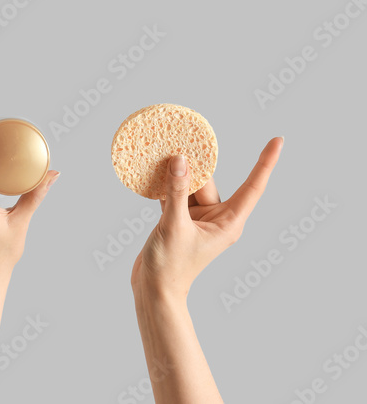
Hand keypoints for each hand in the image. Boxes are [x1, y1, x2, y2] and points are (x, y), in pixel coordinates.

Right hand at [131, 137, 283, 299]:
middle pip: (210, 182)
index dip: (265, 162)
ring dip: (175, 176)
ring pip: (190, 186)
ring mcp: (198, 219)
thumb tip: (180, 160)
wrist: (154, 289)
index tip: (277, 140)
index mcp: (229, 223)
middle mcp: (217, 219)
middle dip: (194, 167)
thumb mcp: (174, 225)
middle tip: (177, 148)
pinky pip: (176, 194)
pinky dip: (165, 186)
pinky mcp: (180, 220)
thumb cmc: (171, 266)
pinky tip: (152, 173)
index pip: (253, 187)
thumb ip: (177, 191)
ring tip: (160, 159)